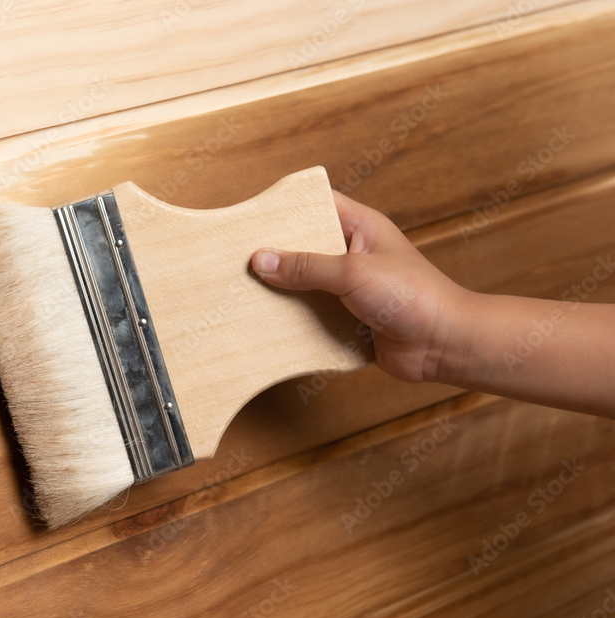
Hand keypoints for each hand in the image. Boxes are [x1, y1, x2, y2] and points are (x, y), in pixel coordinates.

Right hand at [251, 191, 471, 382]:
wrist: (444, 345)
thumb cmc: (414, 296)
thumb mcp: (352, 273)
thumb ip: (306, 266)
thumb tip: (261, 259)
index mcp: (361, 227)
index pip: (318, 203)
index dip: (287, 206)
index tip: (254, 216)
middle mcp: (354, 254)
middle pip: (306, 245)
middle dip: (277, 253)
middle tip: (241, 257)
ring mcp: (351, 287)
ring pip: (307, 283)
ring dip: (284, 290)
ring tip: (248, 291)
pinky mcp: (348, 318)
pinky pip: (313, 314)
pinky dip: (295, 319)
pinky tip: (270, 322)